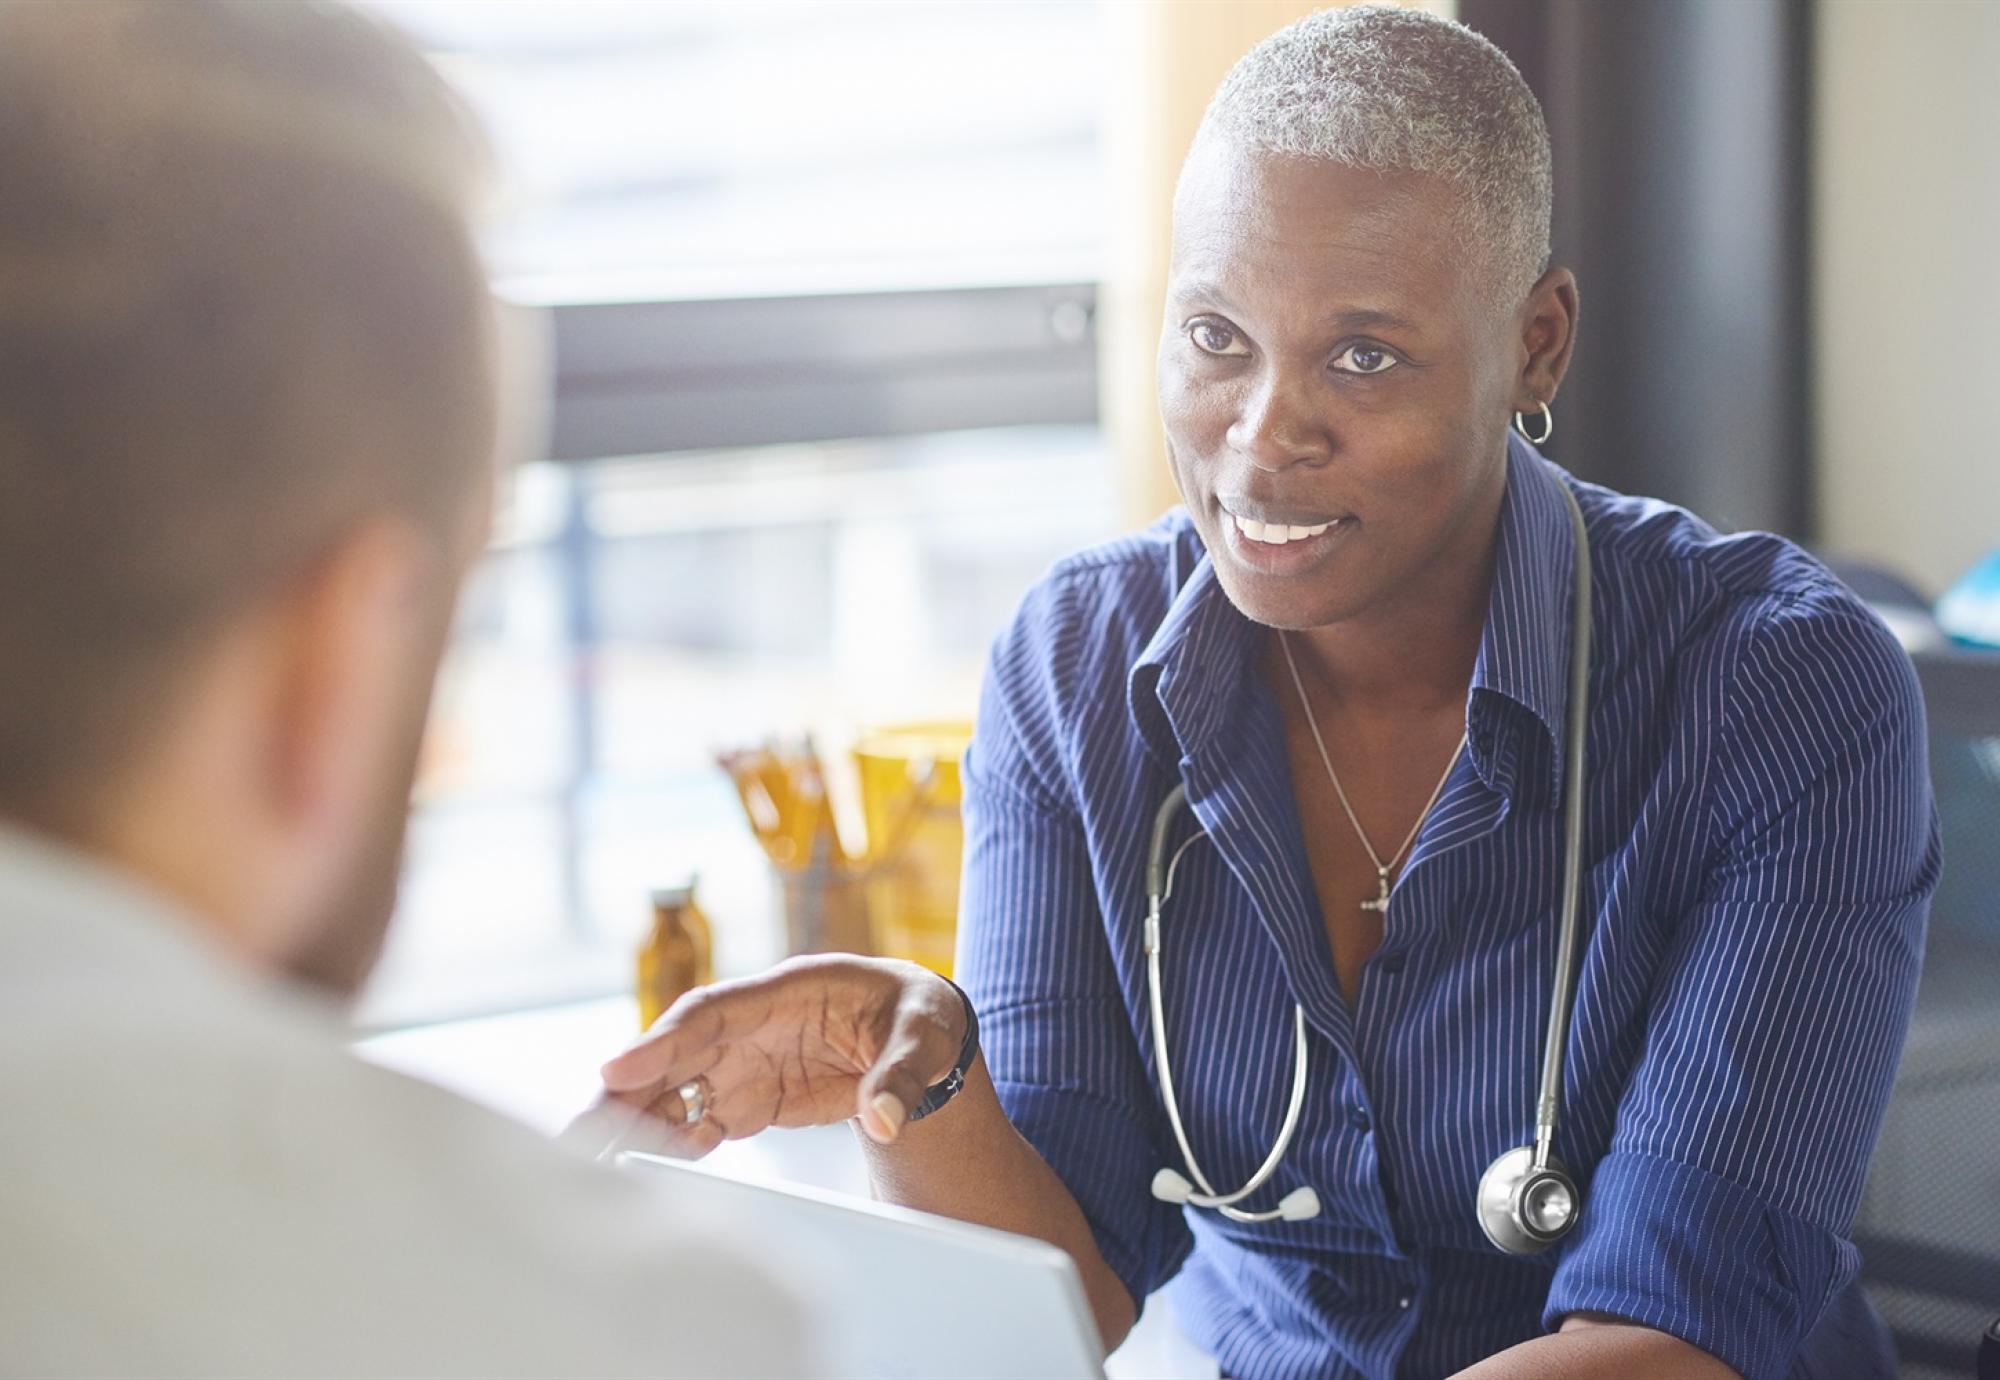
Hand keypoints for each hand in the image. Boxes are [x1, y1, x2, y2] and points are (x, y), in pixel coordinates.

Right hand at [575, 954, 967, 1160]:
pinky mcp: (750, 1096)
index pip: (711, 1012)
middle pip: (675, 1053)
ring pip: (675, 1088)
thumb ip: (902, 1074)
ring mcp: (747, 1060)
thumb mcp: (927, 1035)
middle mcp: (754, 1024)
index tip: (617, 1069)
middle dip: (623, 1089)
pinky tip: (646, 1172)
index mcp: (790, 990)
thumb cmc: (919, 1016)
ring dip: (635, 1121)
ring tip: (591, 1162)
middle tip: (576, 1133)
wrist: (918, 1031)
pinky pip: (699, 1119)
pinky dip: (672, 1143)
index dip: (663, 1040)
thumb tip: (885, 1121)